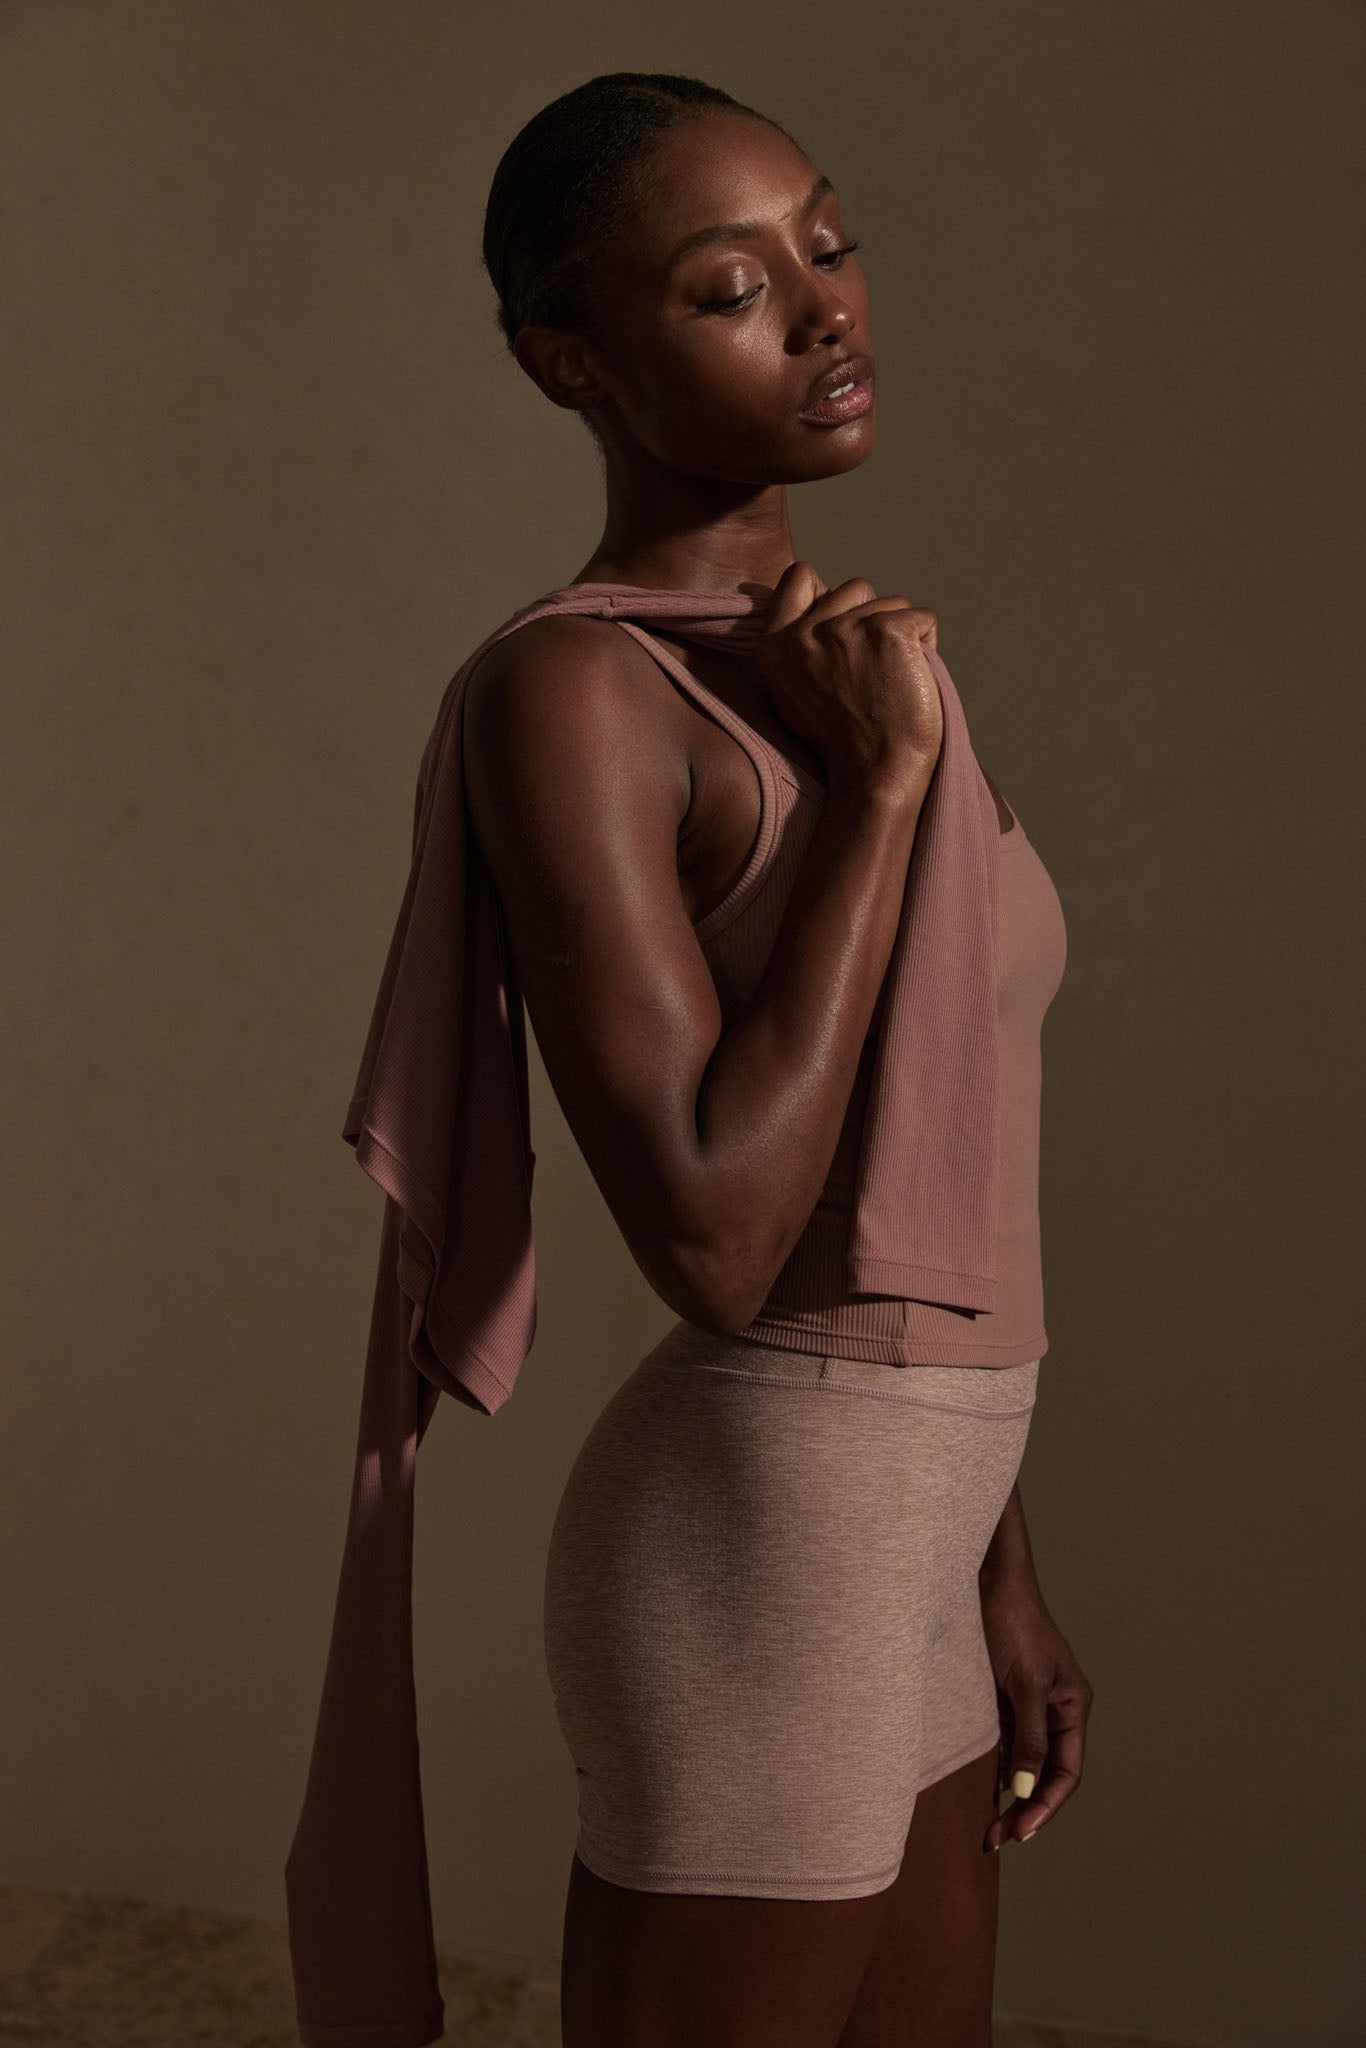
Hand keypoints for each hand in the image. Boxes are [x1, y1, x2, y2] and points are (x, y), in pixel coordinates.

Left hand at [978, 1576, 1092, 1851]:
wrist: (987, 1579)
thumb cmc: (1012, 1622)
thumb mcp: (1024, 1684)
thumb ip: (1028, 1736)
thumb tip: (1023, 1788)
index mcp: (1073, 1706)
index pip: (1066, 1771)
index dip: (1045, 1805)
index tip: (1021, 1831)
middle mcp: (1056, 1710)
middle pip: (1045, 1773)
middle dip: (1025, 1809)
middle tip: (997, 1839)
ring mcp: (1029, 1705)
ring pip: (1022, 1763)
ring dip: (1007, 1795)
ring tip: (987, 1828)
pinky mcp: (1003, 1698)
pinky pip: (1002, 1744)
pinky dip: (993, 1769)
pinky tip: (979, 1790)